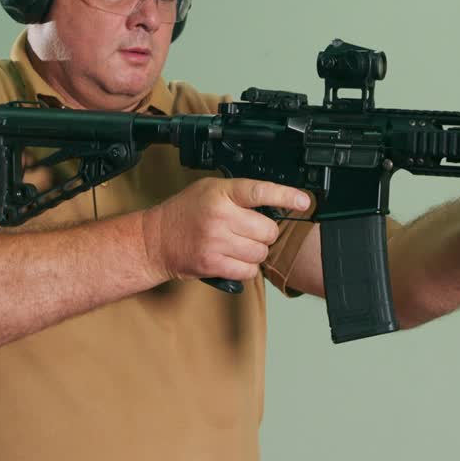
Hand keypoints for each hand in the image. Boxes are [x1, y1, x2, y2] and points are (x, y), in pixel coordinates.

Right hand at [140, 177, 312, 283]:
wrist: (155, 240)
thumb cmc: (184, 213)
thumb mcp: (210, 190)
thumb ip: (239, 194)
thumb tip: (275, 204)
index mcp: (221, 193)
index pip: (261, 191)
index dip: (287, 196)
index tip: (305, 202)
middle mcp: (220, 216)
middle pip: (267, 230)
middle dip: (264, 232)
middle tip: (249, 230)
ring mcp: (216, 241)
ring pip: (260, 252)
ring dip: (256, 251)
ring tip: (238, 245)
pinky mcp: (213, 264)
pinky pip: (249, 270)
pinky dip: (246, 267)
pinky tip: (233, 258)